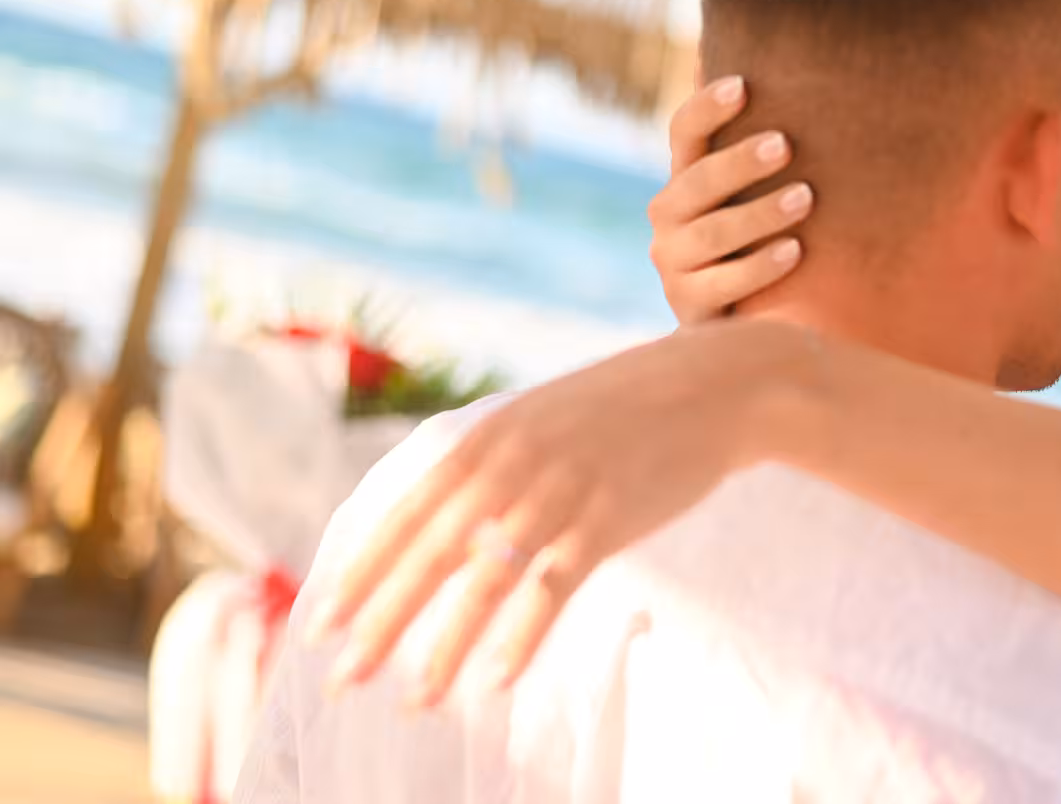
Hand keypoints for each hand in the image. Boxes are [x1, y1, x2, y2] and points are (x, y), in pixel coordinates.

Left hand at [307, 320, 814, 706]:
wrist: (713, 386)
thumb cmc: (624, 408)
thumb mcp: (541, 418)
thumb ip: (491, 460)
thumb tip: (440, 519)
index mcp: (488, 436)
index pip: (405, 514)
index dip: (361, 572)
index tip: (321, 623)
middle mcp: (514, 461)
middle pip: (431, 554)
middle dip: (381, 620)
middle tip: (342, 677)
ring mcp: (562, 489)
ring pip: (486, 579)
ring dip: (445, 645)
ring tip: (415, 699)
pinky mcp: (610, 517)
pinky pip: (553, 586)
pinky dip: (521, 635)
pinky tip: (496, 679)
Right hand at [649, 77, 809, 322]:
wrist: (734, 320)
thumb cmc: (755, 237)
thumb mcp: (753, 190)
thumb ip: (761, 140)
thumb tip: (763, 68)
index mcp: (685, 177)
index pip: (685, 132)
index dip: (708, 106)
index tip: (743, 84)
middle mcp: (669, 215)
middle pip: (697, 180)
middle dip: (741, 161)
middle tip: (786, 144)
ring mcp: (672, 262)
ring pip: (712, 232)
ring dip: (760, 213)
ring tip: (807, 197)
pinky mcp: (687, 305)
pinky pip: (723, 283)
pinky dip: (760, 266)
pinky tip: (796, 251)